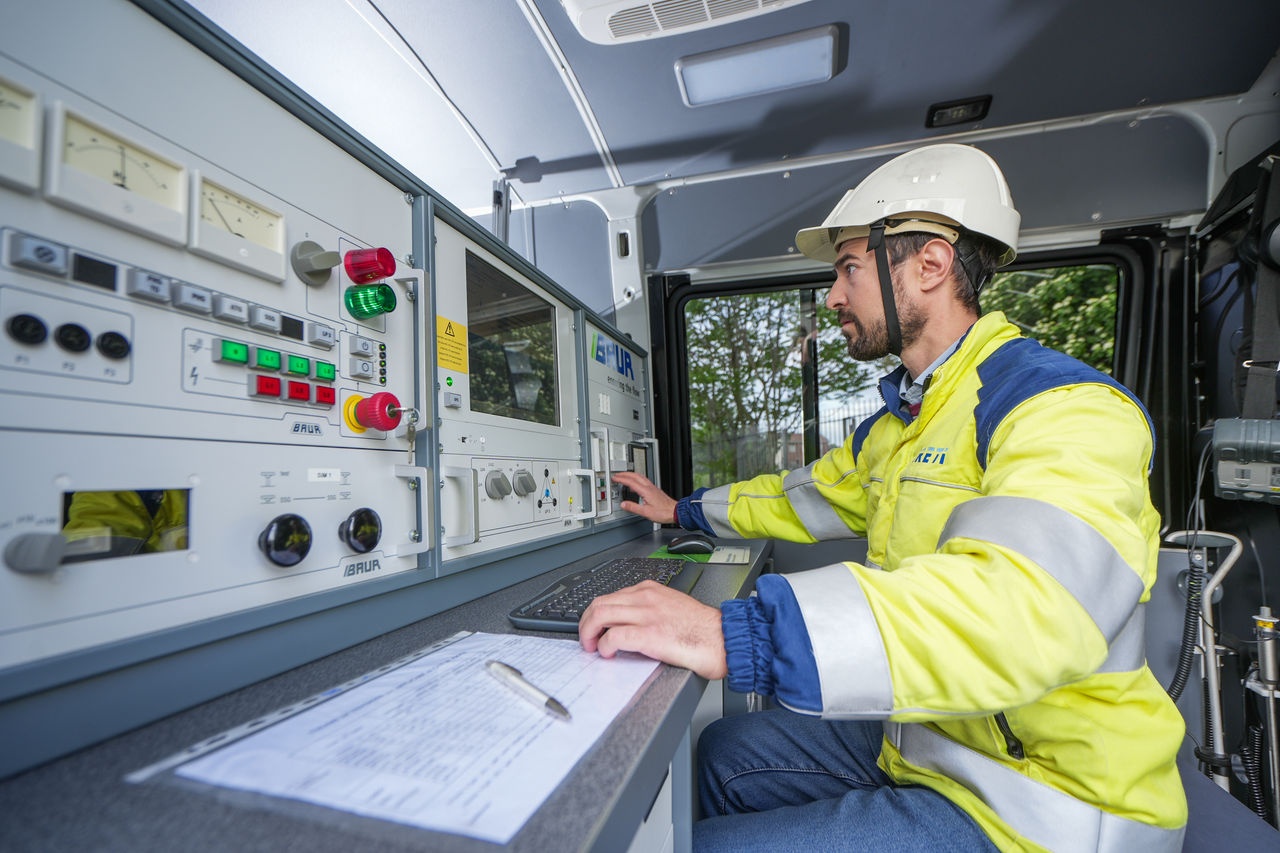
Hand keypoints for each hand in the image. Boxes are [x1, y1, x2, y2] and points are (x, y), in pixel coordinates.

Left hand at [579, 581, 726, 679]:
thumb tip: (630, 626)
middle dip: (586, 623)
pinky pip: (614, 636)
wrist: (724, 639)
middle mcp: (646, 598)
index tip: (594, 626)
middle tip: (587, 639)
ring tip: (592, 647)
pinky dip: (605, 646)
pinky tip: (608, 654)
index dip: (596, 614)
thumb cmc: (704, 630)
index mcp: (651, 590)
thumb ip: (650, 611)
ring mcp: (647, 615)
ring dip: (588, 633)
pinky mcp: (649, 634)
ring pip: (600, 615)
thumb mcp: (672, 607)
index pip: (611, 596)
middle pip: (599, 603)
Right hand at [612, 471, 677, 523]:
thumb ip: (633, 507)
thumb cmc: (663, 512)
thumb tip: (623, 504)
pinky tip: (635, 485)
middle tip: (617, 474)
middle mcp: (649, 487)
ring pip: (640, 476)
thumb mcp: (646, 512)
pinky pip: (644, 480)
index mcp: (646, 491)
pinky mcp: (655, 490)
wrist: (675, 511)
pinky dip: (637, 479)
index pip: (631, 482)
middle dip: (625, 474)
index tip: (614, 478)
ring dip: (631, 475)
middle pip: (635, 476)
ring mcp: (652, 487)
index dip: (621, 479)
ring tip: (624, 477)